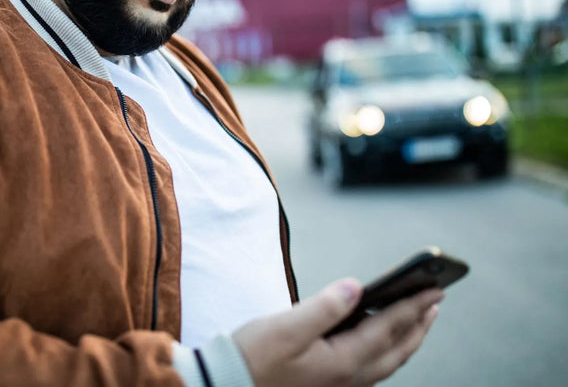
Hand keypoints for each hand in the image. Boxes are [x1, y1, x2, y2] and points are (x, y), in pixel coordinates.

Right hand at [232, 279, 442, 386]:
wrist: (229, 386)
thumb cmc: (252, 359)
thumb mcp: (285, 328)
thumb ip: (324, 307)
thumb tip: (355, 287)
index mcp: (343, 361)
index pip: (389, 328)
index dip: (413, 306)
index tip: (433, 289)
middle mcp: (348, 377)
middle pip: (398, 350)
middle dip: (420, 324)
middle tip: (435, 302)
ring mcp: (340, 384)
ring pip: (387, 362)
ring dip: (407, 339)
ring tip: (418, 319)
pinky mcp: (328, 384)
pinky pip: (372, 368)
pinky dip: (386, 351)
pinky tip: (380, 341)